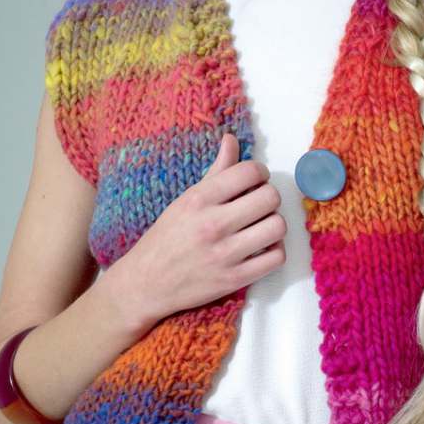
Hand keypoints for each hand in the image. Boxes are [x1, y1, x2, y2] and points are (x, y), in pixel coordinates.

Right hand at [110, 132, 286, 332]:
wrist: (147, 283)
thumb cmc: (167, 237)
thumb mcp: (187, 199)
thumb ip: (216, 170)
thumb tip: (232, 139)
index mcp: (199, 199)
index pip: (250, 172)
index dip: (259, 172)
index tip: (255, 180)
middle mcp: (213, 225)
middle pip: (270, 197)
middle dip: (269, 196)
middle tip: (259, 202)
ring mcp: (224, 254)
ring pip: (277, 226)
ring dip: (274, 223)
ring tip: (261, 224)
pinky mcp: (234, 280)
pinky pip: (276, 258)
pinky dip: (274, 250)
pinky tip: (261, 247)